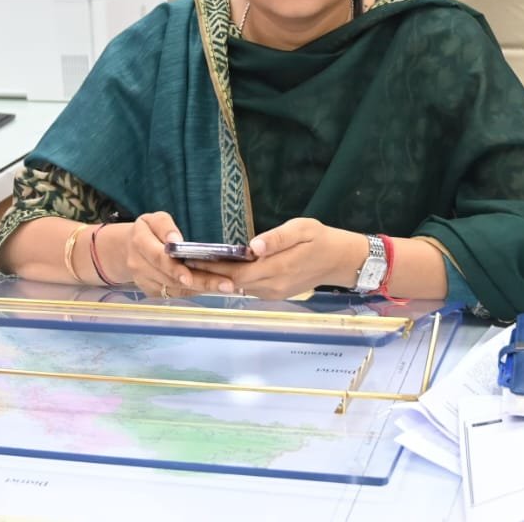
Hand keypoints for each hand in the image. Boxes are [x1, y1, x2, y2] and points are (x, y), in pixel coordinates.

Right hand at [123, 212, 238, 297]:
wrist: (128, 249)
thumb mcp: (155, 219)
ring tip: (225, 286)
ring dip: (200, 288)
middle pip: (171, 277)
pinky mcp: (151, 291)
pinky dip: (192, 291)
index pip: (158, 258)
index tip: (190, 276)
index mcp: (140, 242)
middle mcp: (139, 264)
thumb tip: (175, 241)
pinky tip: (211, 288)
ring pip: (174, 288)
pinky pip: (174, 293)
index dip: (175, 268)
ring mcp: (144, 280)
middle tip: (225, 284)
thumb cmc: (149, 230)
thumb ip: (165, 227)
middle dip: (199, 281)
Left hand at [190, 217, 359, 299]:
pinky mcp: (276, 294)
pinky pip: (249, 288)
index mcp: (277, 269)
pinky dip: (233, 280)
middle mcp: (273, 286)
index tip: (191, 259)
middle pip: (233, 282)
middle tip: (183, 263)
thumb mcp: (302, 229)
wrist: (341, 261)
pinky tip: (219, 270)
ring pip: (239, 287)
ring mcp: (274, 293)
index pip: (236, 272)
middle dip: (208, 274)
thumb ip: (277, 238)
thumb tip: (252, 247)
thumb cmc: (321, 239)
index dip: (212, 267)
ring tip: (194, 266)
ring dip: (219, 278)